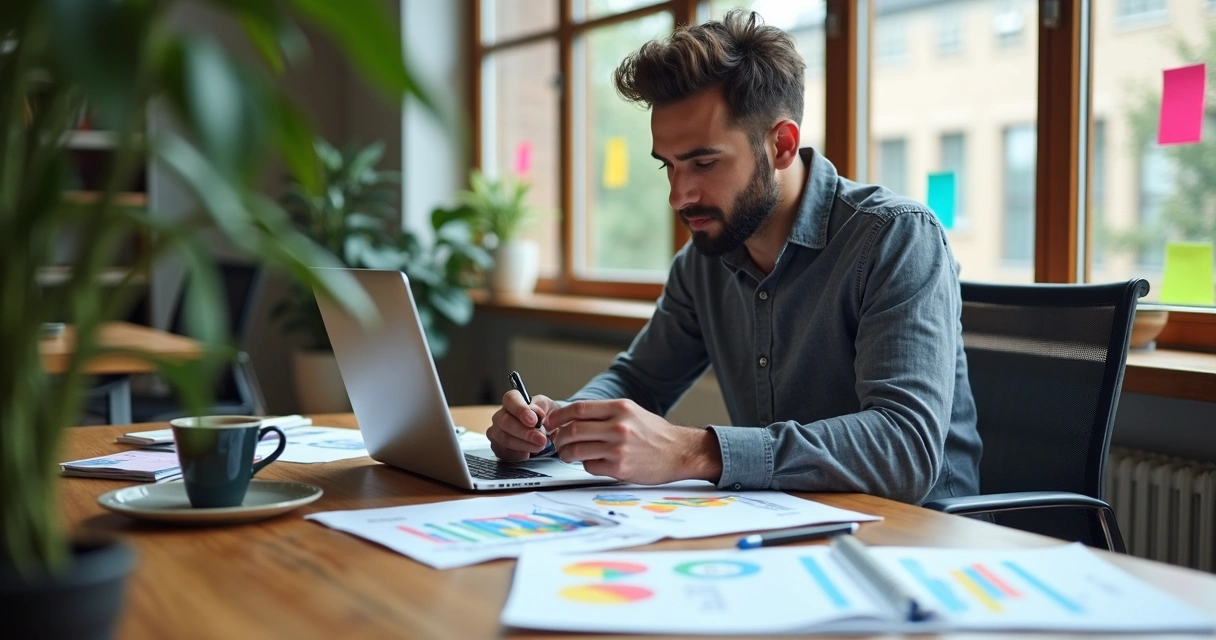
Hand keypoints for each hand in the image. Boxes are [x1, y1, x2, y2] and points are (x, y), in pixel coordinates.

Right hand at [487, 390, 559, 461]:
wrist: (547, 433)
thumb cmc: (546, 417)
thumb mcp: (549, 407)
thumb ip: (543, 407)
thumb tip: (537, 415)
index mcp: (513, 401)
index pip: (510, 399)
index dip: (520, 410)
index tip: (533, 421)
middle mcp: (501, 415)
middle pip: (505, 422)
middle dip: (525, 432)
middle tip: (541, 439)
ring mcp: (496, 431)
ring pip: (504, 438)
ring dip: (523, 445)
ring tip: (539, 447)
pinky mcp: (497, 447)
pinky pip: (503, 452)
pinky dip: (517, 455)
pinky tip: (528, 454)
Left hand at [547, 399, 721, 484]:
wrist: (679, 452)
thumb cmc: (654, 433)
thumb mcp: (632, 412)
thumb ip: (604, 413)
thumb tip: (572, 419)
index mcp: (620, 408)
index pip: (579, 409)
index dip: (559, 416)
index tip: (550, 423)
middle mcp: (619, 426)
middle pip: (573, 430)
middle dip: (558, 438)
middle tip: (556, 442)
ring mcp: (619, 448)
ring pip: (577, 450)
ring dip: (567, 454)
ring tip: (568, 454)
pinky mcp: (620, 468)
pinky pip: (590, 466)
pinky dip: (585, 465)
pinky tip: (592, 462)